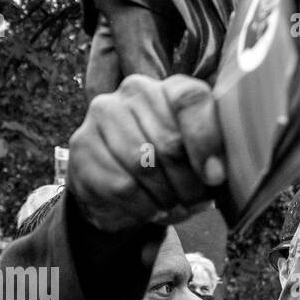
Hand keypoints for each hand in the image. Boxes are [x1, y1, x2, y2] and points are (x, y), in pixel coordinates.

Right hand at [67, 73, 224, 232]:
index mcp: (169, 89)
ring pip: (143, 166)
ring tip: (171, 207)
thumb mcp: (201, 159)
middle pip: (169, 143)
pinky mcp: (82, 144)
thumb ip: (217, 157)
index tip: (215, 178)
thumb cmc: (170, 169)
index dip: (206, 142)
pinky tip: (149, 210)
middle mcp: (134, 92)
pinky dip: (142, 207)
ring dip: (165, 198)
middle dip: (187, 184)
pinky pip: (120, 185)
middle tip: (193, 202)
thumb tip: (215, 174)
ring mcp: (103, 114)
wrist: (118, 181)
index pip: (190, 100)